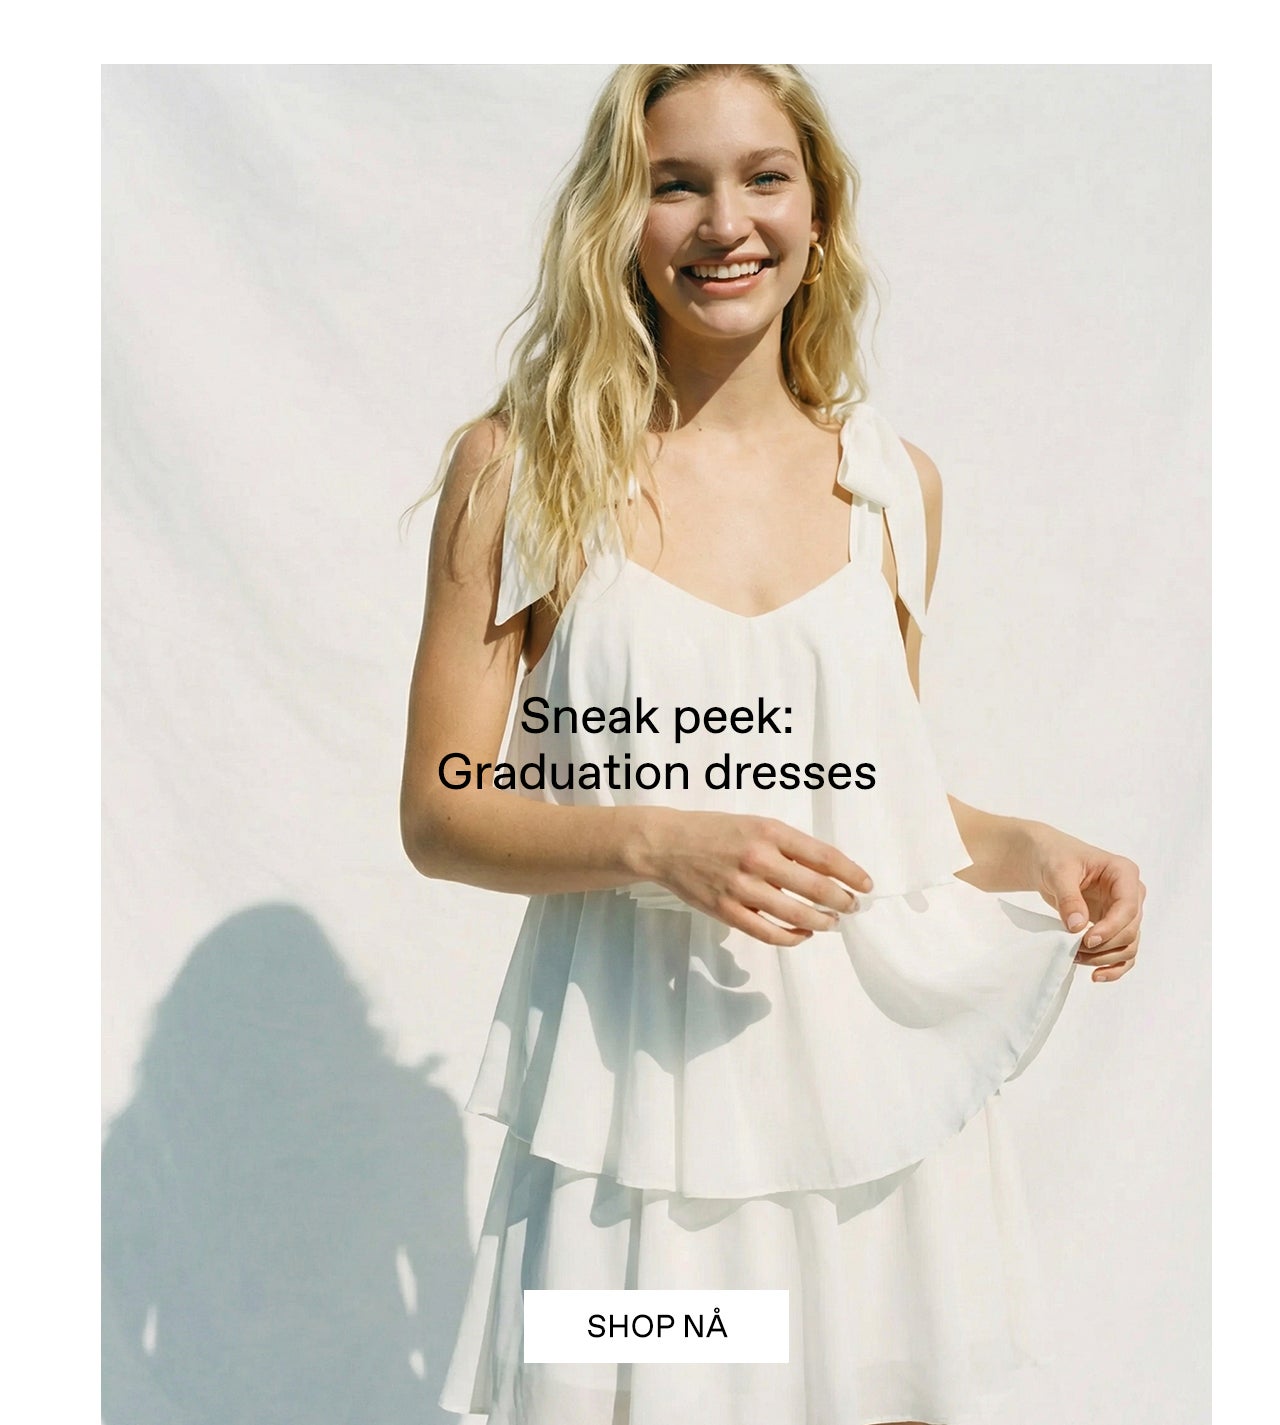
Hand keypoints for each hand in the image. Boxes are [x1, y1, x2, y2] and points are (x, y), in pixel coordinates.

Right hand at [644, 810, 872, 945]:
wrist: (667, 844)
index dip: (851, 874)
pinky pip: (767, 932)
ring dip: (821, 921)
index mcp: (769, 832)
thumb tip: (826, 870)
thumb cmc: (715, 832)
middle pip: (815, 888)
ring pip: (795, 914)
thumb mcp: (756, 825)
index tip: (865, 885)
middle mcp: (758, 858)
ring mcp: (741, 887)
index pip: (823, 857)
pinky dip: (791, 937)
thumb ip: (788, 845)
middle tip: (852, 907)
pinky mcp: (726, 910)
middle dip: (841, 901)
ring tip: (832, 923)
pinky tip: (803, 934)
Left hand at [1029, 827, 1144, 982]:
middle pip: (1130, 931)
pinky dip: (1113, 967)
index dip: (1110, 928)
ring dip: (1104, 958)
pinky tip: (1096, 976)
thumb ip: (1069, 898)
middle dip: (1104, 946)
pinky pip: (1123, 952)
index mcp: (1124, 873)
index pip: (1128, 908)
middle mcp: (1132, 894)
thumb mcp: (1058, 872)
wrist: (1047, 860)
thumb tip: (1077, 927)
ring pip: (1128, 946)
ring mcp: (1124, 912)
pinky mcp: (1114, 926)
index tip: (1086, 940)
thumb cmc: (1055, 857)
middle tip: (1074, 951)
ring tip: (1075, 958)